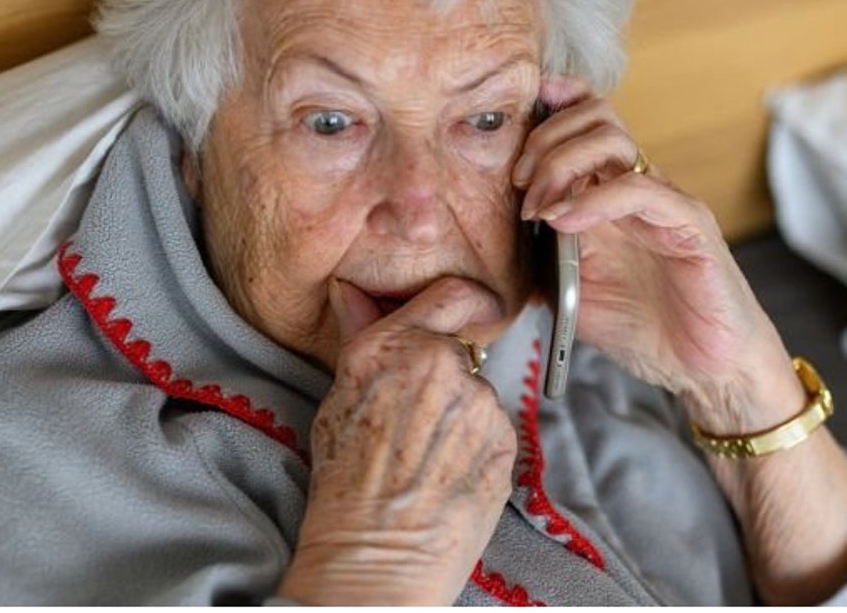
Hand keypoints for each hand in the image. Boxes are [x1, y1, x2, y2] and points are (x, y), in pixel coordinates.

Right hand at [282, 278, 515, 605]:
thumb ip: (359, 337)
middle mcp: (440, 364)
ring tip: (428, 454)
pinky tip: (448, 472)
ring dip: (462, 412)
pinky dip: (478, 444)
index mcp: (392, 345)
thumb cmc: (346, 482)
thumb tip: (352, 294)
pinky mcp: (507, 442)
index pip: (451, 294)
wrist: (378, 552)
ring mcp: (480, 403)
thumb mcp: (339, 397)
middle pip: (460, 350)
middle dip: (445, 373)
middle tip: (418, 416)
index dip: (464, 300)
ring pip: (478, 393)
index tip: (469, 309)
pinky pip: (494, 429)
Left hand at [516, 78, 799, 430]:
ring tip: (539, 209)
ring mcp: (665, 200)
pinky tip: (564, 222)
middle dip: (544, 139)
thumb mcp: (570, 291)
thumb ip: (536, 260)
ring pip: (613, 139)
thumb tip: (487, 250)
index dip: (549, 106)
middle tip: (518, 184)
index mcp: (608, 190)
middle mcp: (637, 185)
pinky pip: (640, 189)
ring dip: (561, 163)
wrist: (703, 370)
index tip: (509, 122)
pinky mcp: (690, 225)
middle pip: (593, 115)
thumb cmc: (643, 326)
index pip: (584, 119)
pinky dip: (592, 198)